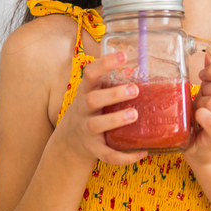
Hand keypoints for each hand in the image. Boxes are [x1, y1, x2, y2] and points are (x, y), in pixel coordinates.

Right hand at [54, 50, 147, 165]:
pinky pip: (107, 154)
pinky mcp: (93, 149)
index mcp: (85, 92)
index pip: (90, 74)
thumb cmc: (89, 111)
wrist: (68, 142)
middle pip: (92, 100)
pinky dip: (124, 156)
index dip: (105, 63)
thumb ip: (111, 82)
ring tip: (134, 114)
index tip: (122, 55)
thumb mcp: (95, 93)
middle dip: (113, 94)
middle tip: (134, 89)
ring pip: (97, 125)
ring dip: (115, 119)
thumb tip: (134, 68)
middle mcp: (83, 110)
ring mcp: (86, 131)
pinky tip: (142, 151)